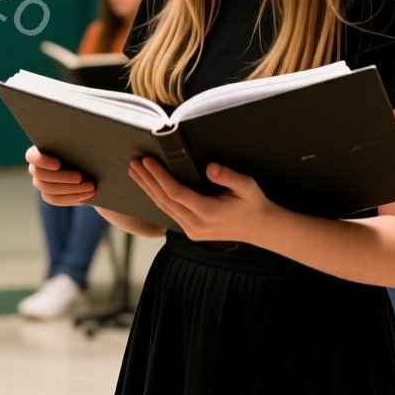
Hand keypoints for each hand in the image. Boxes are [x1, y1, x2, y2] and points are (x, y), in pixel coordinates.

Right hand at [26, 146, 93, 204]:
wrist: (87, 166)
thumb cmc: (82, 149)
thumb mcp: (79, 144)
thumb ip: (75, 143)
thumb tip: (81, 141)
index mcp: (39, 151)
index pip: (32, 156)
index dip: (43, 161)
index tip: (58, 165)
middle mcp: (35, 168)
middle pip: (41, 175)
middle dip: (62, 177)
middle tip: (80, 177)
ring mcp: (40, 183)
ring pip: (49, 189)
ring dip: (71, 188)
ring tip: (90, 186)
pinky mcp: (48, 195)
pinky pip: (56, 199)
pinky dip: (73, 197)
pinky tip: (87, 193)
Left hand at [128, 157, 280, 242]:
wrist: (260, 228)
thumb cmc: (253, 202)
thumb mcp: (247, 186)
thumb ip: (228, 176)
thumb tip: (209, 167)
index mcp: (208, 212)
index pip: (175, 192)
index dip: (159, 176)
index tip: (147, 161)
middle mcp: (196, 225)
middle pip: (163, 200)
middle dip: (147, 180)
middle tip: (133, 163)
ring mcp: (192, 231)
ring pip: (163, 208)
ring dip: (148, 189)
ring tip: (135, 172)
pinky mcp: (191, 232)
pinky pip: (170, 213)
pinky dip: (158, 197)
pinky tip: (149, 186)